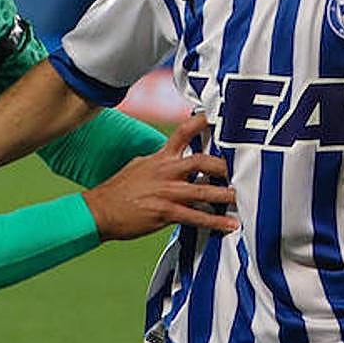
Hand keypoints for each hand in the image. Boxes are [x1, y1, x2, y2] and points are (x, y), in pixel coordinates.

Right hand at [82, 113, 237, 240]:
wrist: (100, 210)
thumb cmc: (120, 190)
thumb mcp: (140, 165)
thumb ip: (160, 160)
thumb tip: (174, 157)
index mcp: (161, 157)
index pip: (183, 132)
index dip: (202, 122)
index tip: (220, 117)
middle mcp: (166, 171)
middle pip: (202, 161)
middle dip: (224, 165)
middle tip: (243, 169)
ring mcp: (166, 192)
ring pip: (203, 190)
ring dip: (225, 194)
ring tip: (242, 197)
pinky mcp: (165, 212)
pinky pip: (196, 217)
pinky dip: (215, 222)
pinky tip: (230, 225)